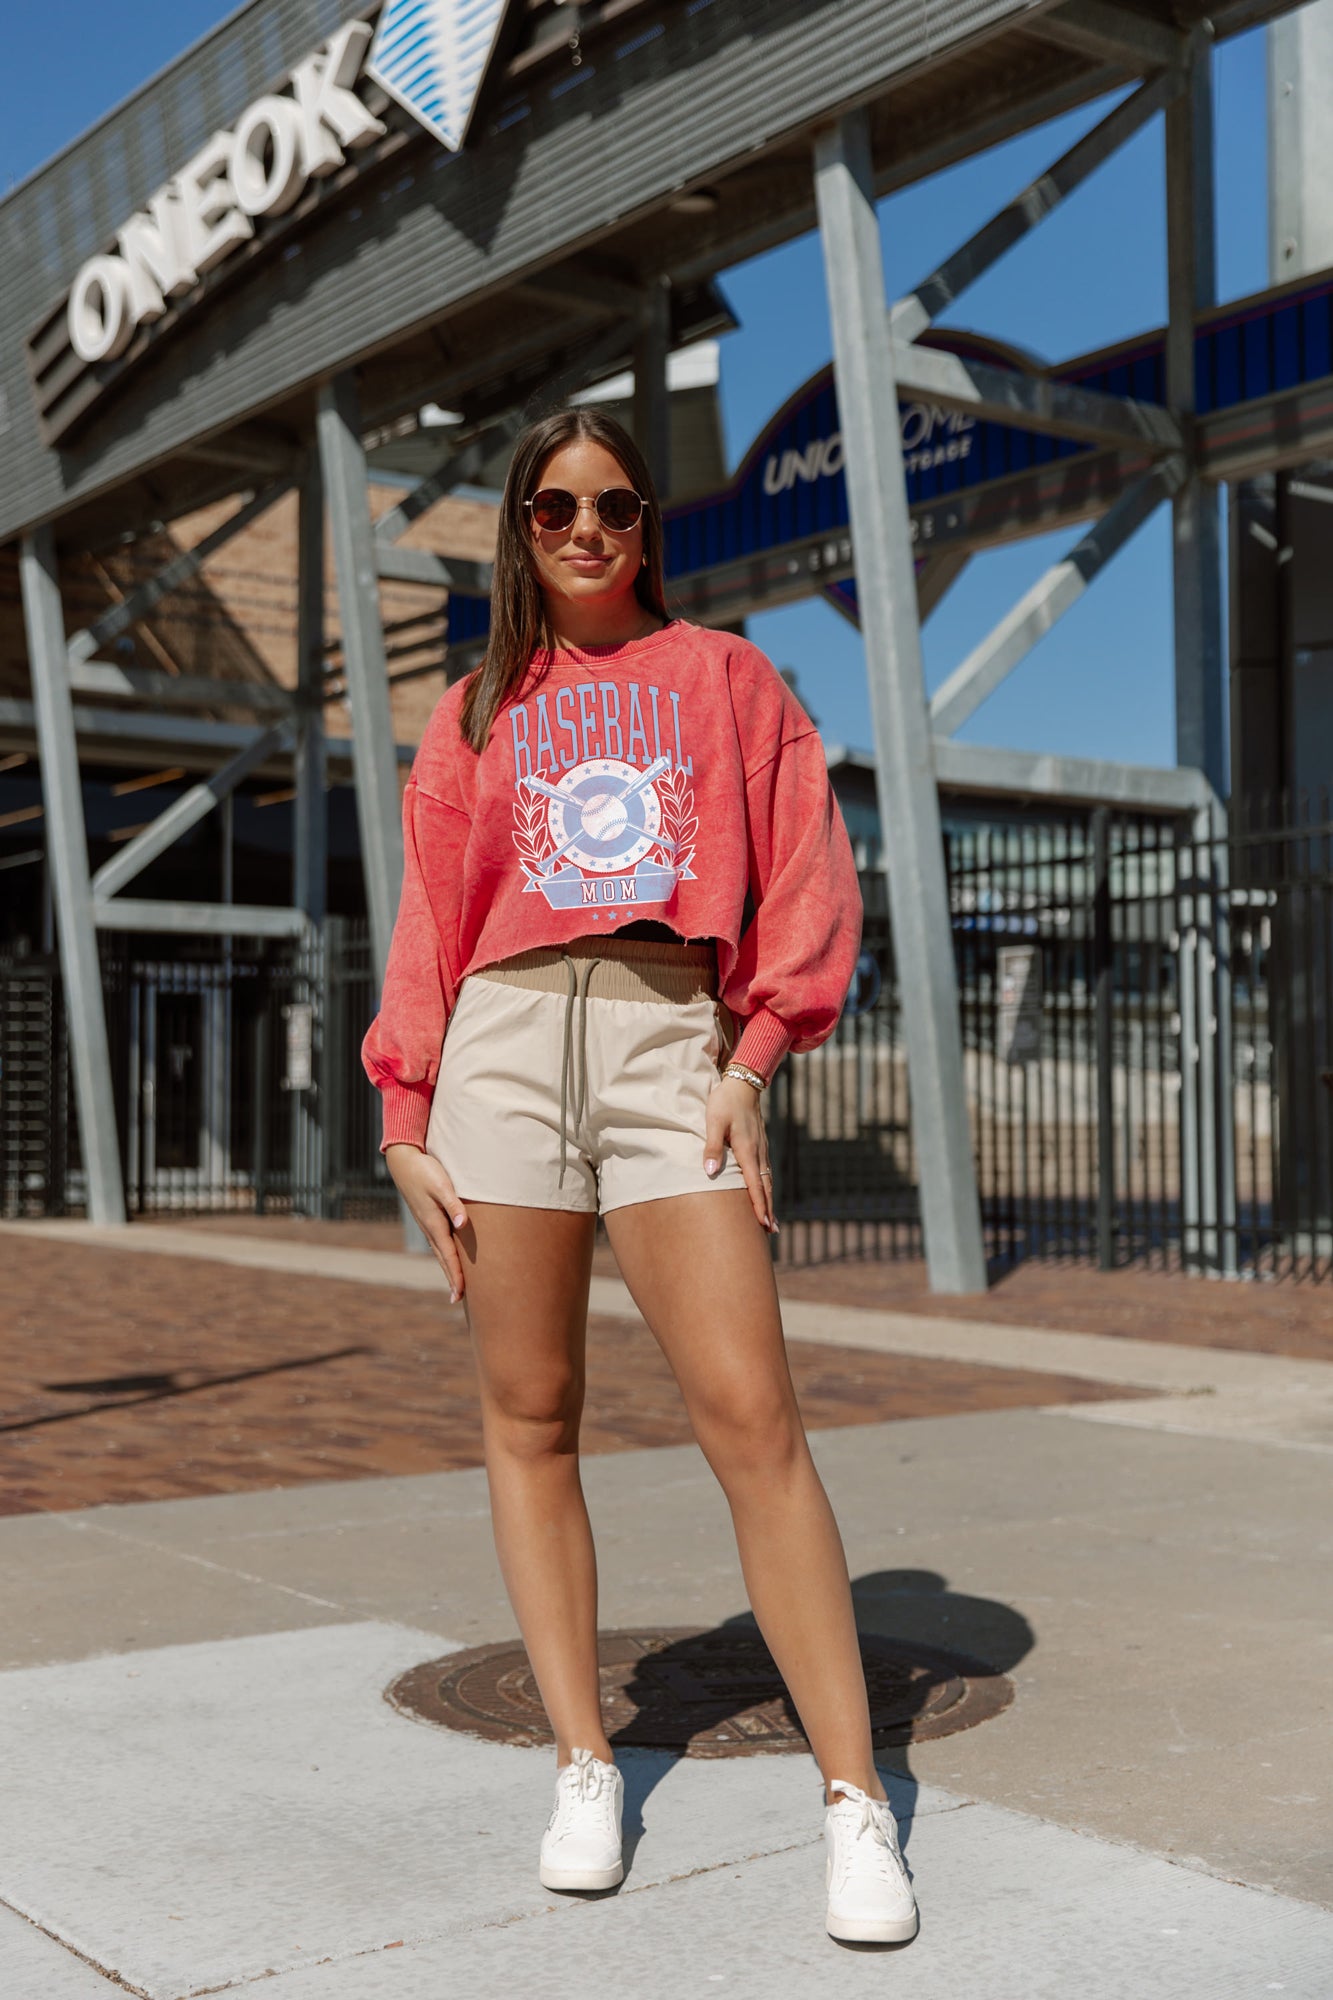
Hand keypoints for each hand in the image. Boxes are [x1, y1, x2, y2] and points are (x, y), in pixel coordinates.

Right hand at [385, 1144, 469, 1300]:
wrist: (403, 1160)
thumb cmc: (425, 1170)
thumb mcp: (441, 1185)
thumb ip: (453, 1205)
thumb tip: (462, 1226)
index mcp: (434, 1223)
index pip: (448, 1255)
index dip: (455, 1275)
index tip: (460, 1294)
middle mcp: (429, 1226)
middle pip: (443, 1258)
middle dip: (451, 1278)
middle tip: (457, 1299)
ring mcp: (426, 1222)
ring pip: (439, 1251)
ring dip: (447, 1268)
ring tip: (455, 1283)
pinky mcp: (427, 1215)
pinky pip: (437, 1241)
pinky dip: (444, 1254)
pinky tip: (447, 1256)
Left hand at [703, 1076, 775, 1232]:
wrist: (743, 1083)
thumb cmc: (724, 1102)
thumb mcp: (714, 1122)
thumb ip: (712, 1147)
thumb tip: (709, 1173)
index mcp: (747, 1150)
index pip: (754, 1184)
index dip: (759, 1205)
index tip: (763, 1224)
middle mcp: (758, 1152)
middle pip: (766, 1187)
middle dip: (768, 1209)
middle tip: (771, 1232)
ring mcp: (762, 1149)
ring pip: (768, 1180)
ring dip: (769, 1201)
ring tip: (771, 1221)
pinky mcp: (760, 1145)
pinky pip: (765, 1172)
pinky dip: (767, 1187)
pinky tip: (765, 1193)